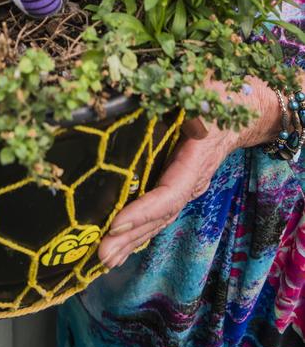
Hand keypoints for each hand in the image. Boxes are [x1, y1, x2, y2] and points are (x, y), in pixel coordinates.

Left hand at [98, 77, 281, 269]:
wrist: (245, 110)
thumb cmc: (221, 95)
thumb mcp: (200, 87)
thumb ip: (175, 90)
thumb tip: (140, 86)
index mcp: (195, 159)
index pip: (168, 192)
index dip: (144, 209)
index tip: (117, 222)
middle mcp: (192, 180)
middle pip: (160, 214)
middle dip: (131, 236)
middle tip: (101, 254)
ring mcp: (187, 185)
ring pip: (159, 218)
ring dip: (132, 239)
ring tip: (104, 260)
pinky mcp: (179, 184)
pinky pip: (159, 211)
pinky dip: (140, 229)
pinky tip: (120, 243)